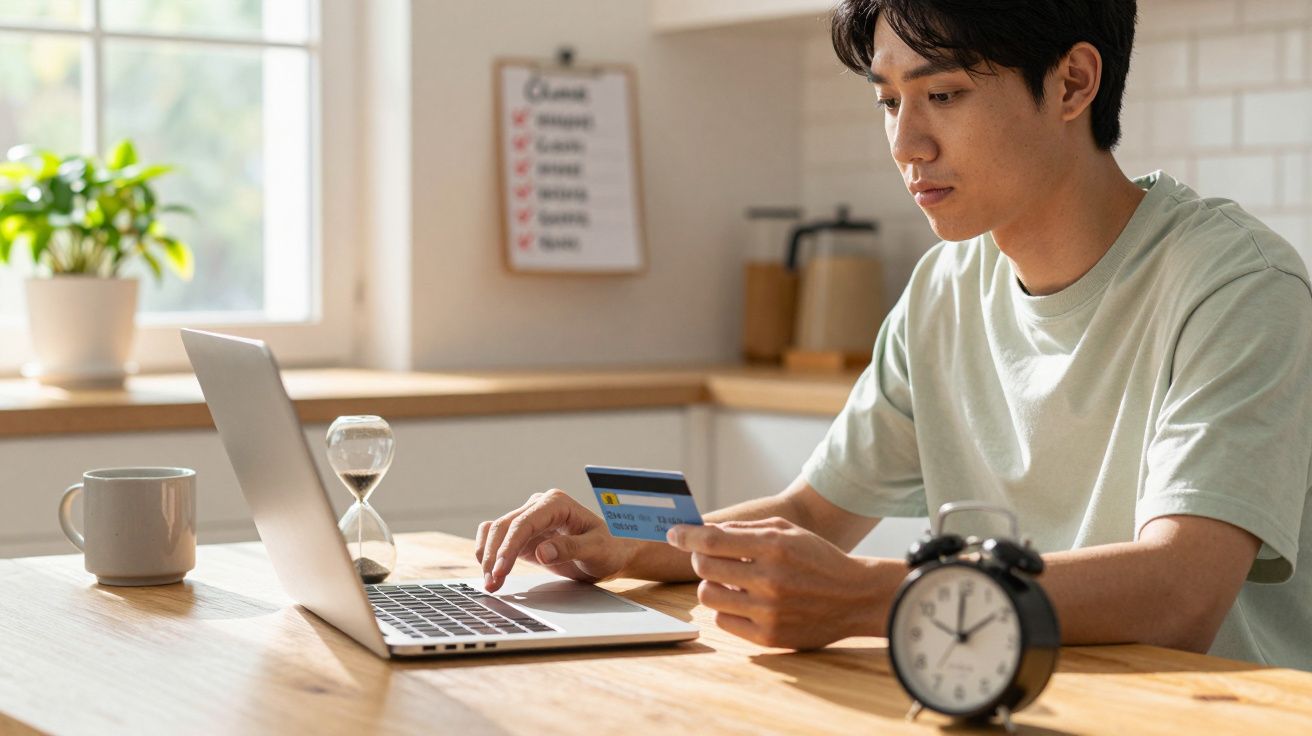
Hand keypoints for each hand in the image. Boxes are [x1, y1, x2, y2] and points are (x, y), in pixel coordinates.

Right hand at [475, 489, 636, 592]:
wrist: (610, 553)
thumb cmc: (608, 548)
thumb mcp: (596, 550)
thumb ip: (571, 549)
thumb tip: (542, 552)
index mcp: (557, 503)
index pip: (524, 523)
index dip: (509, 547)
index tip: (501, 570)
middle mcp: (539, 505)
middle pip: (505, 526)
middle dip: (494, 556)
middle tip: (492, 584)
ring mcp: (529, 518)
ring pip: (496, 531)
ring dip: (488, 556)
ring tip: (491, 583)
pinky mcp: (523, 533)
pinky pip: (497, 536)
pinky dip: (488, 552)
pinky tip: (490, 571)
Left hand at [666, 517, 881, 649]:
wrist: (854, 597)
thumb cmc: (816, 557)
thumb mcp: (786, 531)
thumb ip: (744, 528)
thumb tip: (701, 530)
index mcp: (774, 546)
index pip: (712, 540)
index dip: (686, 536)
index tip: (674, 534)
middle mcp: (769, 579)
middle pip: (703, 568)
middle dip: (699, 559)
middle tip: (709, 558)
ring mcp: (768, 611)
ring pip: (708, 595)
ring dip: (712, 585)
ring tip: (730, 581)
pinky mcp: (769, 637)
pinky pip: (723, 620)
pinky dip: (727, 608)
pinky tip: (744, 601)